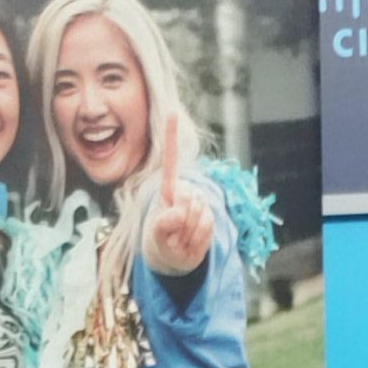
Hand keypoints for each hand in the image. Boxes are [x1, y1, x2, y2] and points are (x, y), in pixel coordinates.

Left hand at [141, 115, 213, 276]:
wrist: (175, 257)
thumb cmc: (161, 241)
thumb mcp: (156, 237)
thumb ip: (163, 225)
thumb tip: (179, 212)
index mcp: (168, 189)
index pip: (171, 162)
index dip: (171, 138)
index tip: (171, 111)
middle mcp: (186, 191)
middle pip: (188, 198)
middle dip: (179, 222)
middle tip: (173, 234)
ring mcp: (200, 204)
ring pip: (199, 215)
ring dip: (187, 235)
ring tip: (180, 239)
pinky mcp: (211, 218)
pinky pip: (207, 228)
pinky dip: (197, 241)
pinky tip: (190, 242)